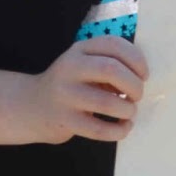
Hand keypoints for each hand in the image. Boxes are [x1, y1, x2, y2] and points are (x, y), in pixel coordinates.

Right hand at [27, 35, 149, 142]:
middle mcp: (69, 68)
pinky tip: (124, 127)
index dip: (137, 59)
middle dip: (134, 84)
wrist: (32, 107)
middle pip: (111, 70)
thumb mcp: (86, 64)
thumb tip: (141, 78)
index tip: (144, 74)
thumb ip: (111, 63)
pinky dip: (119, 130)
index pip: (114, 44)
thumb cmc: (73, 84)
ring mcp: (65, 95)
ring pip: (106, 103)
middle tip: (138, 95)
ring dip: (128, 109)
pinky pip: (98, 129)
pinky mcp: (64, 121)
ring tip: (129, 111)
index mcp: (80, 49)